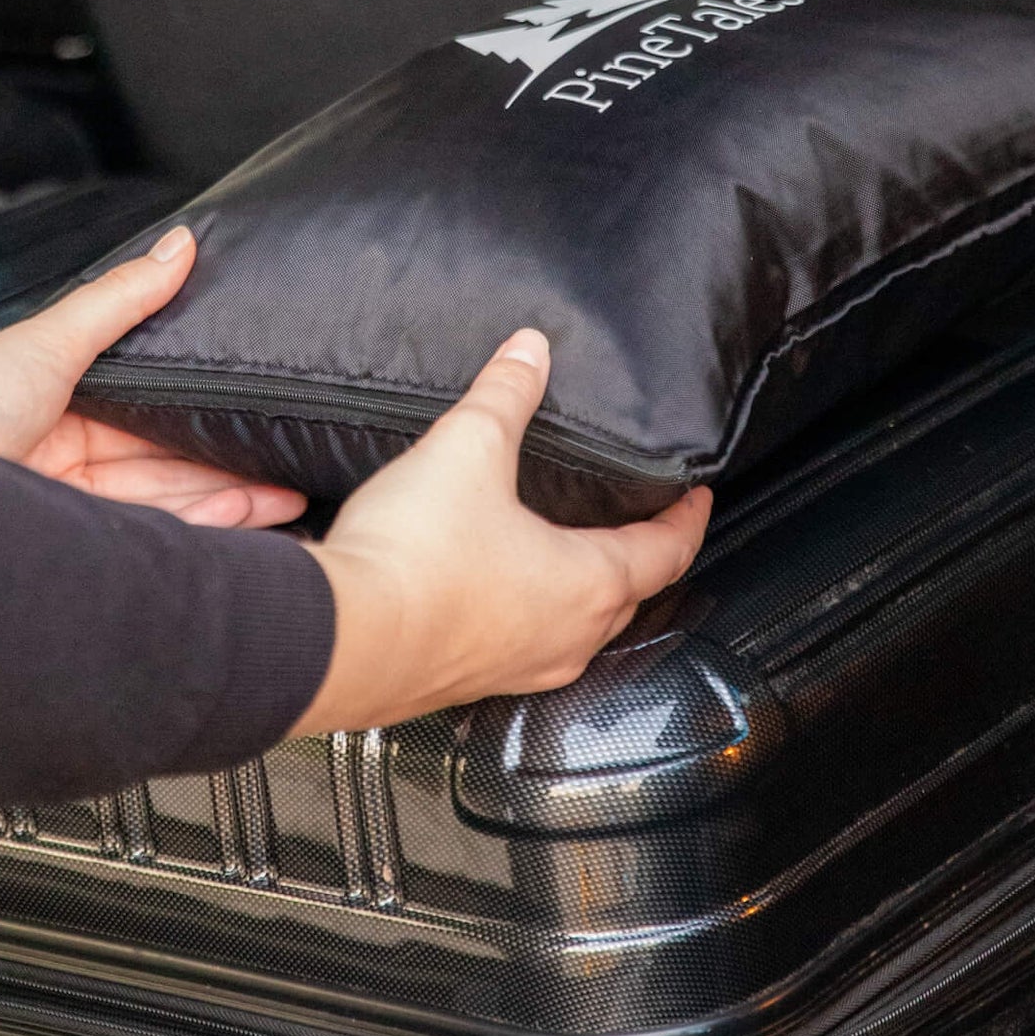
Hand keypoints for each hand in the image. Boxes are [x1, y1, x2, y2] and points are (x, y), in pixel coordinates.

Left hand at [0, 226, 305, 529]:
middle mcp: (58, 455)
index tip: (260, 408)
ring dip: (226, 502)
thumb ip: (120, 298)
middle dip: (229, 464)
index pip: (146, 407)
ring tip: (287, 499)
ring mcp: (61, 508)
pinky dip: (195, 533)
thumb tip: (179, 242)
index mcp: (51, 399)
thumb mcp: (49, 340)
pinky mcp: (67, 550)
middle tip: (294, 465)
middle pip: (161, 461)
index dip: (204, 409)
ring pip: (161, 504)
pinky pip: (144, 541)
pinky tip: (239, 527)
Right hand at [294, 330, 711, 734]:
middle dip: (639, 558)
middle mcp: (564, 639)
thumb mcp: (468, 449)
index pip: (666, 551)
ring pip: (574, 632)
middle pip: (627, 598)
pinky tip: (494, 594)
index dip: (687, 517)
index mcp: (587, 584)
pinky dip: (526, 618)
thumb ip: (505, 395)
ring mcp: (515, 670)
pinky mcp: (464, 684)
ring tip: (567, 556)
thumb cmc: (414, 558)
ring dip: (582, 595)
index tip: (697, 496)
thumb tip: (529, 351)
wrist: (337, 638)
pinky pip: (519, 650)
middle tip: (640, 523)